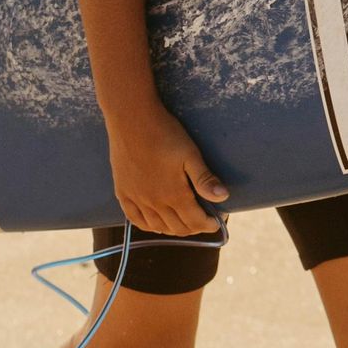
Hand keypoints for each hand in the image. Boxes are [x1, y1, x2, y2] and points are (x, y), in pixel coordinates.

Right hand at [106, 101, 228, 236]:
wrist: (131, 119)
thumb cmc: (164, 133)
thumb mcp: (190, 154)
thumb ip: (204, 179)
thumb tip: (223, 198)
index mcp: (174, 195)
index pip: (195, 221)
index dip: (209, 225)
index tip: (217, 221)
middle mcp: (154, 203)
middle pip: (178, 227)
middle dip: (194, 227)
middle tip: (203, 220)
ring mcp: (136, 199)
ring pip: (158, 227)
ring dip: (174, 229)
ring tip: (184, 221)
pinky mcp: (123, 192)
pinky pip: (135, 219)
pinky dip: (149, 226)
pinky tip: (156, 224)